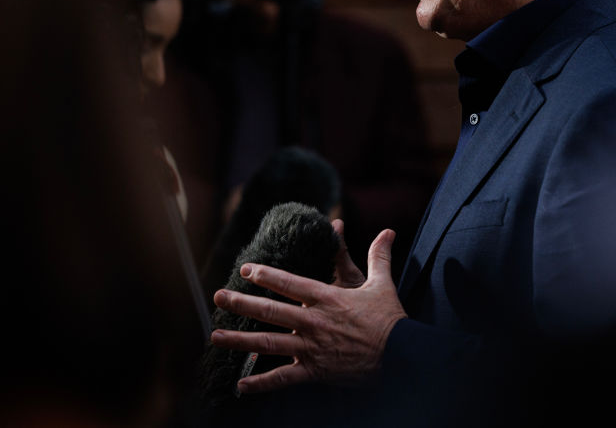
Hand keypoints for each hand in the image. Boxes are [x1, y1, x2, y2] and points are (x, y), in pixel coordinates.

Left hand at [210, 229, 406, 392]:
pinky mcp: (314, 371)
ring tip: (216, 337)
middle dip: (242, 303)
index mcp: (327, 298)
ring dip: (240, 340)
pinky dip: (261, 384)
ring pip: (269, 343)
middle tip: (218, 298)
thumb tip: (388, 231)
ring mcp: (311, 348)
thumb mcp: (382, 284)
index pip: (289, 283)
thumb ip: (379, 257)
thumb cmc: (390, 319)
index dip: (266, 275)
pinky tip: (240, 385)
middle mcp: (313, 322)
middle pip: (270, 310)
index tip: (246, 270)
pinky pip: (283, 378)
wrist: (399, 356)